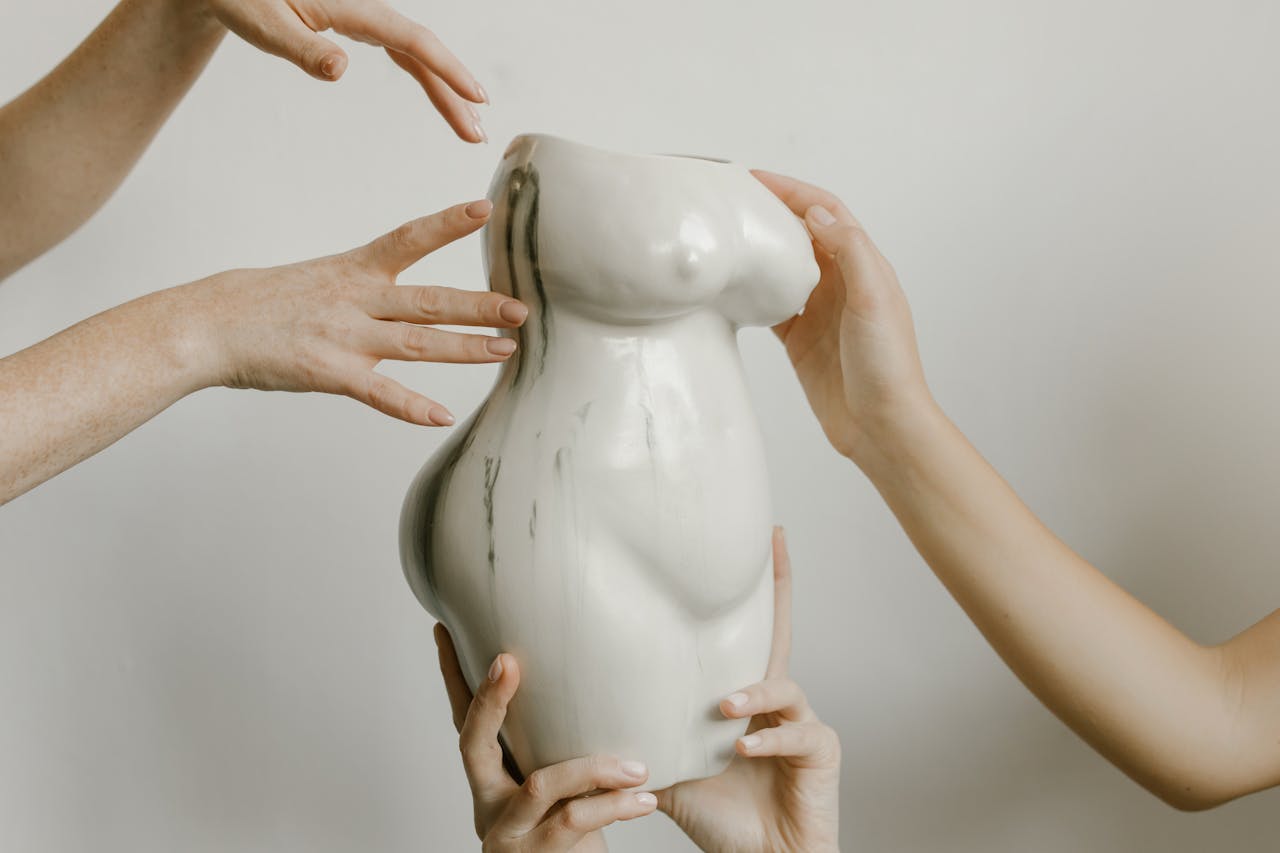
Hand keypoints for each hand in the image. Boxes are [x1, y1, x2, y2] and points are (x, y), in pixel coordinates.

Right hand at [184, 199, 524, 425]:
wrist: (207, 324)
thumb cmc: (265, 304)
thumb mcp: (322, 280)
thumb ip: (367, 289)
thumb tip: (406, 301)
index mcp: (353, 271)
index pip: (408, 239)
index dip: (447, 224)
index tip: (485, 209)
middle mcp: (355, 299)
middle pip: (427, 300)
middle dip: (478, 304)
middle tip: (521, 308)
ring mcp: (343, 336)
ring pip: (415, 342)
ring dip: (463, 348)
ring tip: (505, 351)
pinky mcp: (326, 372)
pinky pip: (376, 392)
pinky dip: (409, 405)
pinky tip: (440, 416)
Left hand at [204, 0, 488, 141]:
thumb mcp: (267, 25)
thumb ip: (304, 49)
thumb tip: (340, 70)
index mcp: (353, 7)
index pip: (413, 41)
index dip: (448, 70)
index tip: (476, 97)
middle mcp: (368, 10)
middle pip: (425, 52)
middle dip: (456, 91)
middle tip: (478, 133)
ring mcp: (367, 18)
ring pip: (418, 54)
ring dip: (446, 88)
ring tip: (469, 124)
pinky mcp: (361, 26)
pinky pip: (404, 52)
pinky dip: (426, 75)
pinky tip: (440, 95)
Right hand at [433, 626, 658, 850]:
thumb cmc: (567, 834)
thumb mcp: (557, 789)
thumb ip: (559, 748)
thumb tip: (597, 685)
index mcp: (491, 779)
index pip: (464, 721)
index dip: (453, 677)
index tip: (445, 630)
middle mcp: (488, 802)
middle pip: (473, 743)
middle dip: (489, 701)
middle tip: (505, 662)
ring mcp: (507, 832)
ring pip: (540, 784)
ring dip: (594, 769)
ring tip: (637, 767)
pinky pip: (574, 821)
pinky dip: (614, 807)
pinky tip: (643, 800)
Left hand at [656, 527, 840, 852]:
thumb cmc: (721, 818)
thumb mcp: (670, 770)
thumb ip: (644, 737)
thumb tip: (585, 714)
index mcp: (743, 697)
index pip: (745, 634)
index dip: (751, 589)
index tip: (755, 538)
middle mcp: (776, 700)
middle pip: (780, 631)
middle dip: (779, 586)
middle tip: (775, 540)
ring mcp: (802, 721)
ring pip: (782, 685)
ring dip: (750, 693)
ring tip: (723, 709)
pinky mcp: (821, 751)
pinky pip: (797, 732)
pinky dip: (768, 738)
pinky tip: (744, 748)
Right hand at [753, 171, 931, 462]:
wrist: (881, 425)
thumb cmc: (888, 364)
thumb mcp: (874, 298)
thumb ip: (848, 252)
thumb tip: (816, 214)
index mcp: (864, 266)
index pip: (826, 213)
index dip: (793, 191)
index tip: (756, 180)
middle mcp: (842, 284)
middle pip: (801, 234)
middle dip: (771, 213)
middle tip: (732, 201)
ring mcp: (819, 312)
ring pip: (784, 267)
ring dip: (760, 250)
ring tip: (726, 236)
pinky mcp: (801, 340)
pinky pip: (771, 307)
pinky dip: (752, 294)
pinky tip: (731, 288)